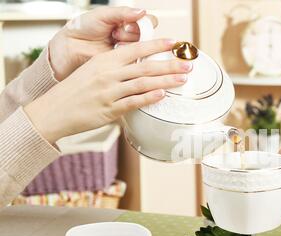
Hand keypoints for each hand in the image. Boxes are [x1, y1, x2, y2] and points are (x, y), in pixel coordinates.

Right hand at [25, 39, 192, 142]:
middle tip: (188, 65)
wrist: (55, 110)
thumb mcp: (93, 69)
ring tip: (182, 79)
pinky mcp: (110, 110)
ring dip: (166, 81)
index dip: (157, 45)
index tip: (174, 43)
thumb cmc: (75, 90)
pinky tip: (163, 95)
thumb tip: (140, 65)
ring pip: (143, 84)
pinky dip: (149, 98)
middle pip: (145, 67)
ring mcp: (109, 92)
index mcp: (105, 60)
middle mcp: (108, 74)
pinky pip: (134, 102)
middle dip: (170, 65)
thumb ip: (115, 66)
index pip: (136, 49)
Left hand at [49, 6, 146, 79]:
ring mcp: (129, 49)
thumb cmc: (84, 28)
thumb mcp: (103, 15)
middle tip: (116, 34)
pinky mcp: (126, 62)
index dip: (141, 23)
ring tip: (113, 43)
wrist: (72, 46)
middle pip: (147, 34)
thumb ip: (123, 12)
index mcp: (127, 21)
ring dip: (128, 43)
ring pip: (143, 46)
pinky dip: (128, 54)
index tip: (127, 24)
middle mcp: (130, 35)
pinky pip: (137, 59)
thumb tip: (141, 12)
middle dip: (131, 33)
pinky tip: (115, 51)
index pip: (148, 21)